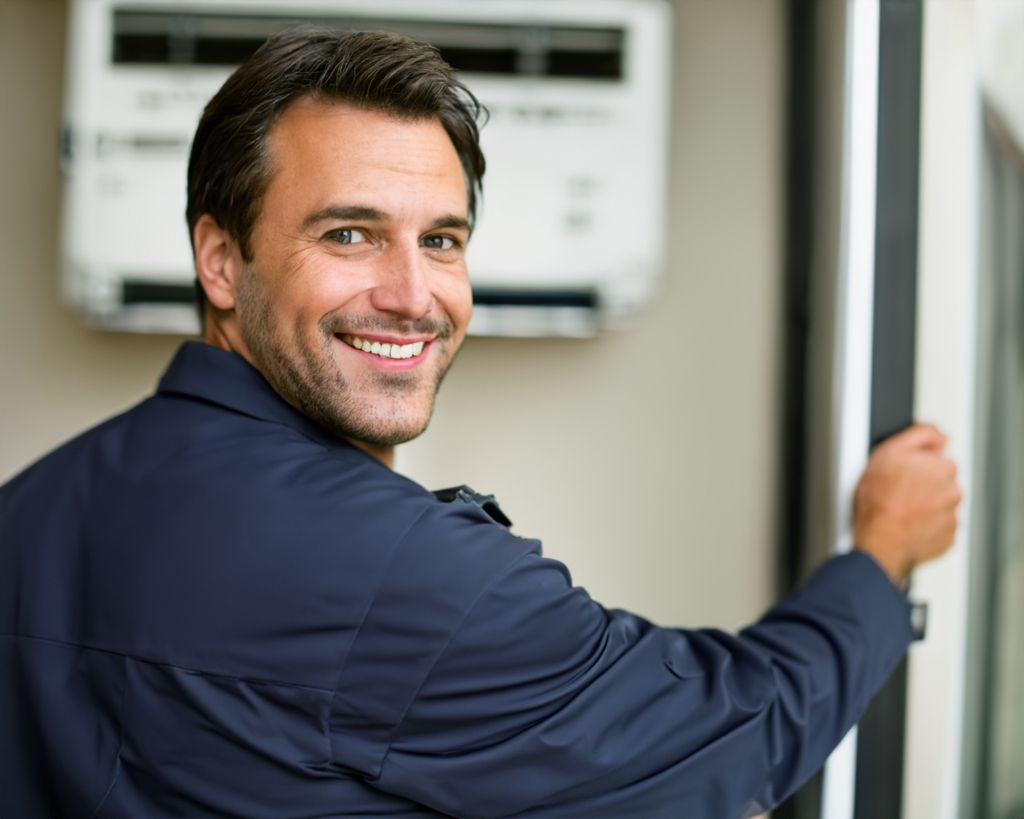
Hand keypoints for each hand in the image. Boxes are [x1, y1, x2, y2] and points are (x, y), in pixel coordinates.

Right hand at [853, 423, 961, 584]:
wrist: (882, 541)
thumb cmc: (879, 502)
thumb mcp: (889, 452)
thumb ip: (920, 435)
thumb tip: (939, 436)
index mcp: (942, 467)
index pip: (937, 457)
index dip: (916, 464)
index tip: (902, 473)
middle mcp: (952, 490)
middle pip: (940, 481)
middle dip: (924, 484)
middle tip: (899, 492)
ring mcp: (952, 516)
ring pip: (940, 504)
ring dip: (925, 505)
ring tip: (900, 511)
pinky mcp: (948, 538)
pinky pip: (939, 527)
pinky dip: (926, 525)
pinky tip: (907, 525)